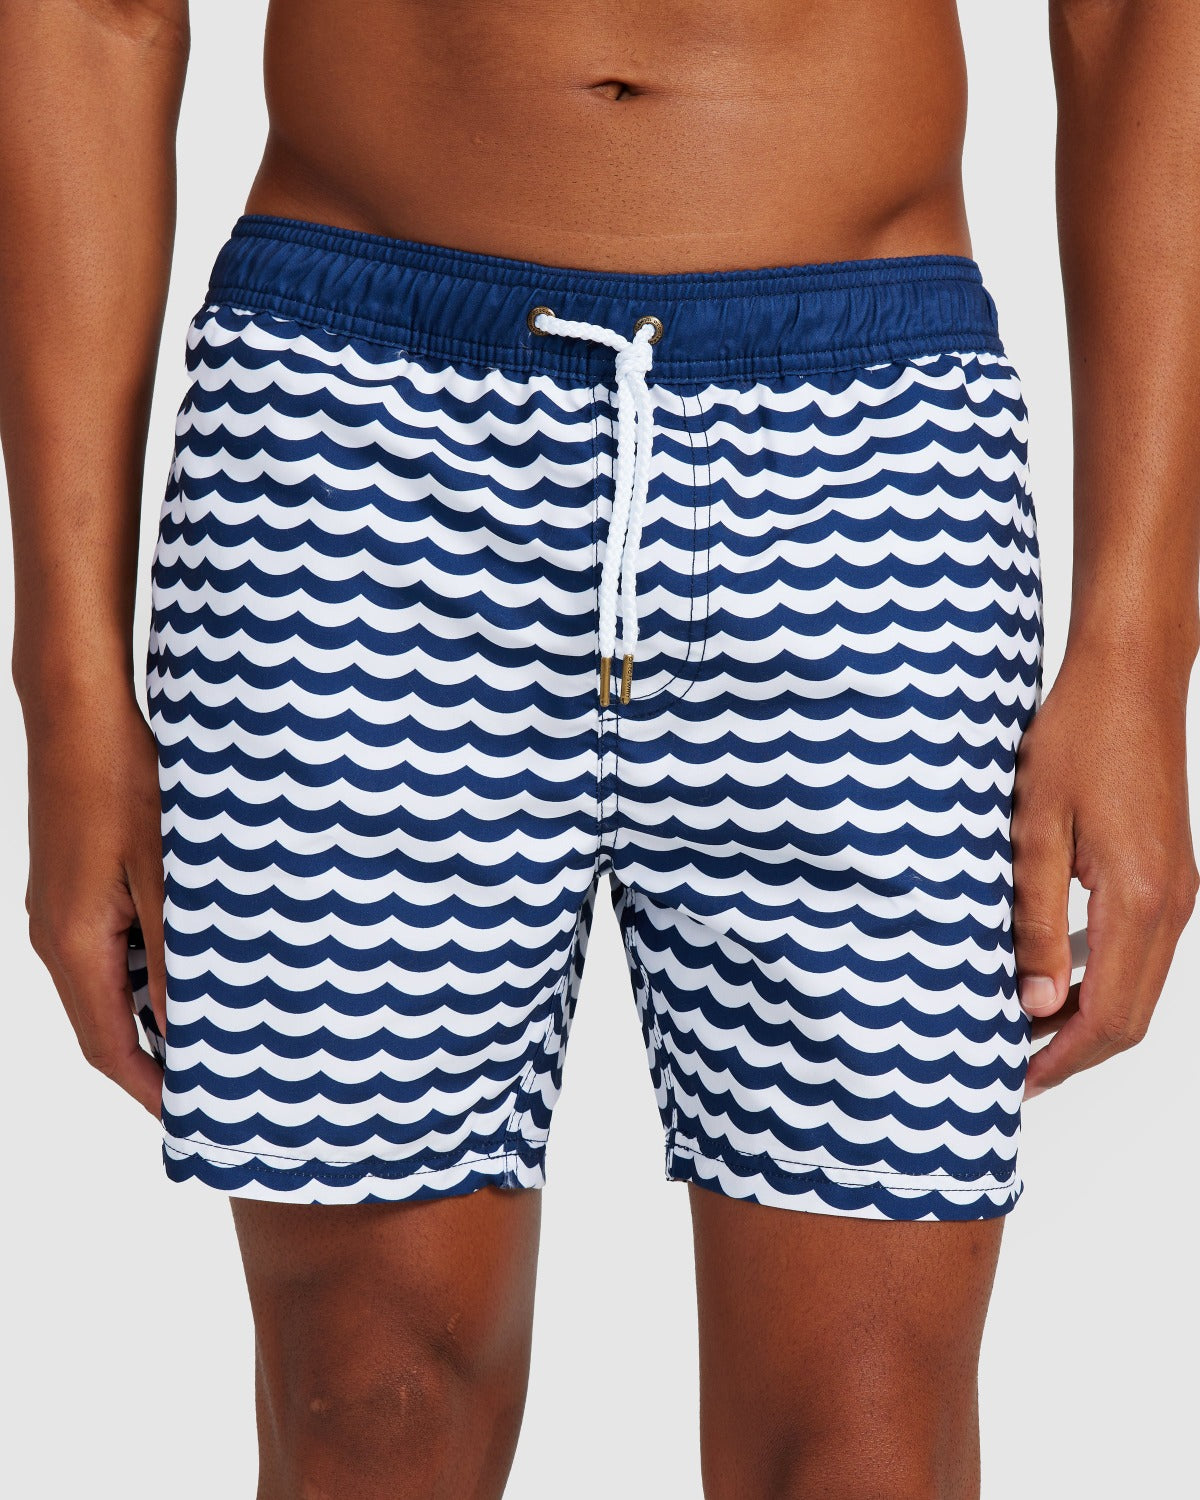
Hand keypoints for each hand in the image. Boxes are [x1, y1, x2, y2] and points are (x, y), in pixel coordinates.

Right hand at [24, 690, 165, 1114]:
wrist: (76, 716)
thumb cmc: (123, 782)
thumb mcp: (166, 871)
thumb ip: (174, 951)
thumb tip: (182, 1024)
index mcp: (73, 944)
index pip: (109, 1046)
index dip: (150, 1090)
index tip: (192, 1116)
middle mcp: (53, 938)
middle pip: (100, 1028)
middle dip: (151, 1066)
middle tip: (208, 1087)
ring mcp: (55, 915)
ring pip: (102, 991)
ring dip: (147, 1021)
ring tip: (207, 1037)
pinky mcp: (68, 892)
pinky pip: (102, 955)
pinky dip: (139, 979)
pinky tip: (181, 974)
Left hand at [1011, 638, 1196, 1097]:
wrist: (1129, 679)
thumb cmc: (1078, 739)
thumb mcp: (1032, 830)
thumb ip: (1033, 920)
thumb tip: (1032, 1003)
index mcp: (1141, 901)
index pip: (1110, 1016)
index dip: (1063, 1060)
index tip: (1016, 1082)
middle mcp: (1173, 906)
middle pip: (1131, 1015)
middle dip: (1075, 1051)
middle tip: (1014, 1068)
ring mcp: (1178, 892)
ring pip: (1138, 987)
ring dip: (1086, 1018)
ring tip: (1024, 1031)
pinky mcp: (1169, 877)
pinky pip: (1139, 951)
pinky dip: (1100, 979)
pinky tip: (1052, 976)